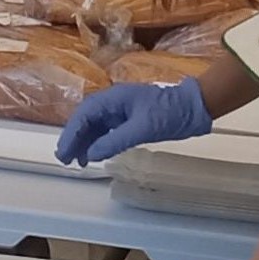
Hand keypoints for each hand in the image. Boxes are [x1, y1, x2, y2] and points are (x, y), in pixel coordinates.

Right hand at [53, 77, 214, 167]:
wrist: (194, 107)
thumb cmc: (171, 112)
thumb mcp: (143, 128)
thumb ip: (115, 141)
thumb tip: (92, 153)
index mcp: (113, 98)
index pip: (83, 115)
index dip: (71, 134)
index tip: (64, 152)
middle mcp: (112, 102)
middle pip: (85, 120)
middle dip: (73, 139)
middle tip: (64, 158)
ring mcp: (120, 110)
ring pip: (94, 126)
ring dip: (84, 142)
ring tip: (77, 160)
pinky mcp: (128, 119)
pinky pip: (106, 130)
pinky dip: (97, 142)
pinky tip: (94, 154)